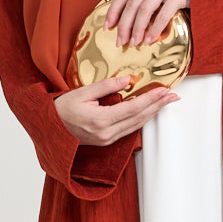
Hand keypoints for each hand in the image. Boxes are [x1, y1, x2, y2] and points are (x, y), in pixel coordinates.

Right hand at [53, 74, 179, 145]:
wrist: (49, 129)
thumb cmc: (62, 109)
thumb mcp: (82, 93)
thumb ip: (105, 86)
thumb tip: (127, 80)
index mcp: (100, 120)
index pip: (133, 108)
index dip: (151, 99)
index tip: (164, 90)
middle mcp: (106, 133)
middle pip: (139, 118)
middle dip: (158, 106)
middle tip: (174, 95)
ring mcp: (107, 140)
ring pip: (137, 125)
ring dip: (153, 113)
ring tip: (166, 102)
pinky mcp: (106, 141)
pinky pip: (129, 129)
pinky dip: (141, 119)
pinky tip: (149, 111)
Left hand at [104, 0, 222, 46]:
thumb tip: (130, 17)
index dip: (114, 11)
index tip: (108, 26)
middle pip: (132, 2)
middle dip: (123, 24)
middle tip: (120, 41)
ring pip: (144, 9)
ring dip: (136, 29)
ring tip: (134, 43)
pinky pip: (162, 15)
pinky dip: (153, 29)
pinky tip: (150, 40)